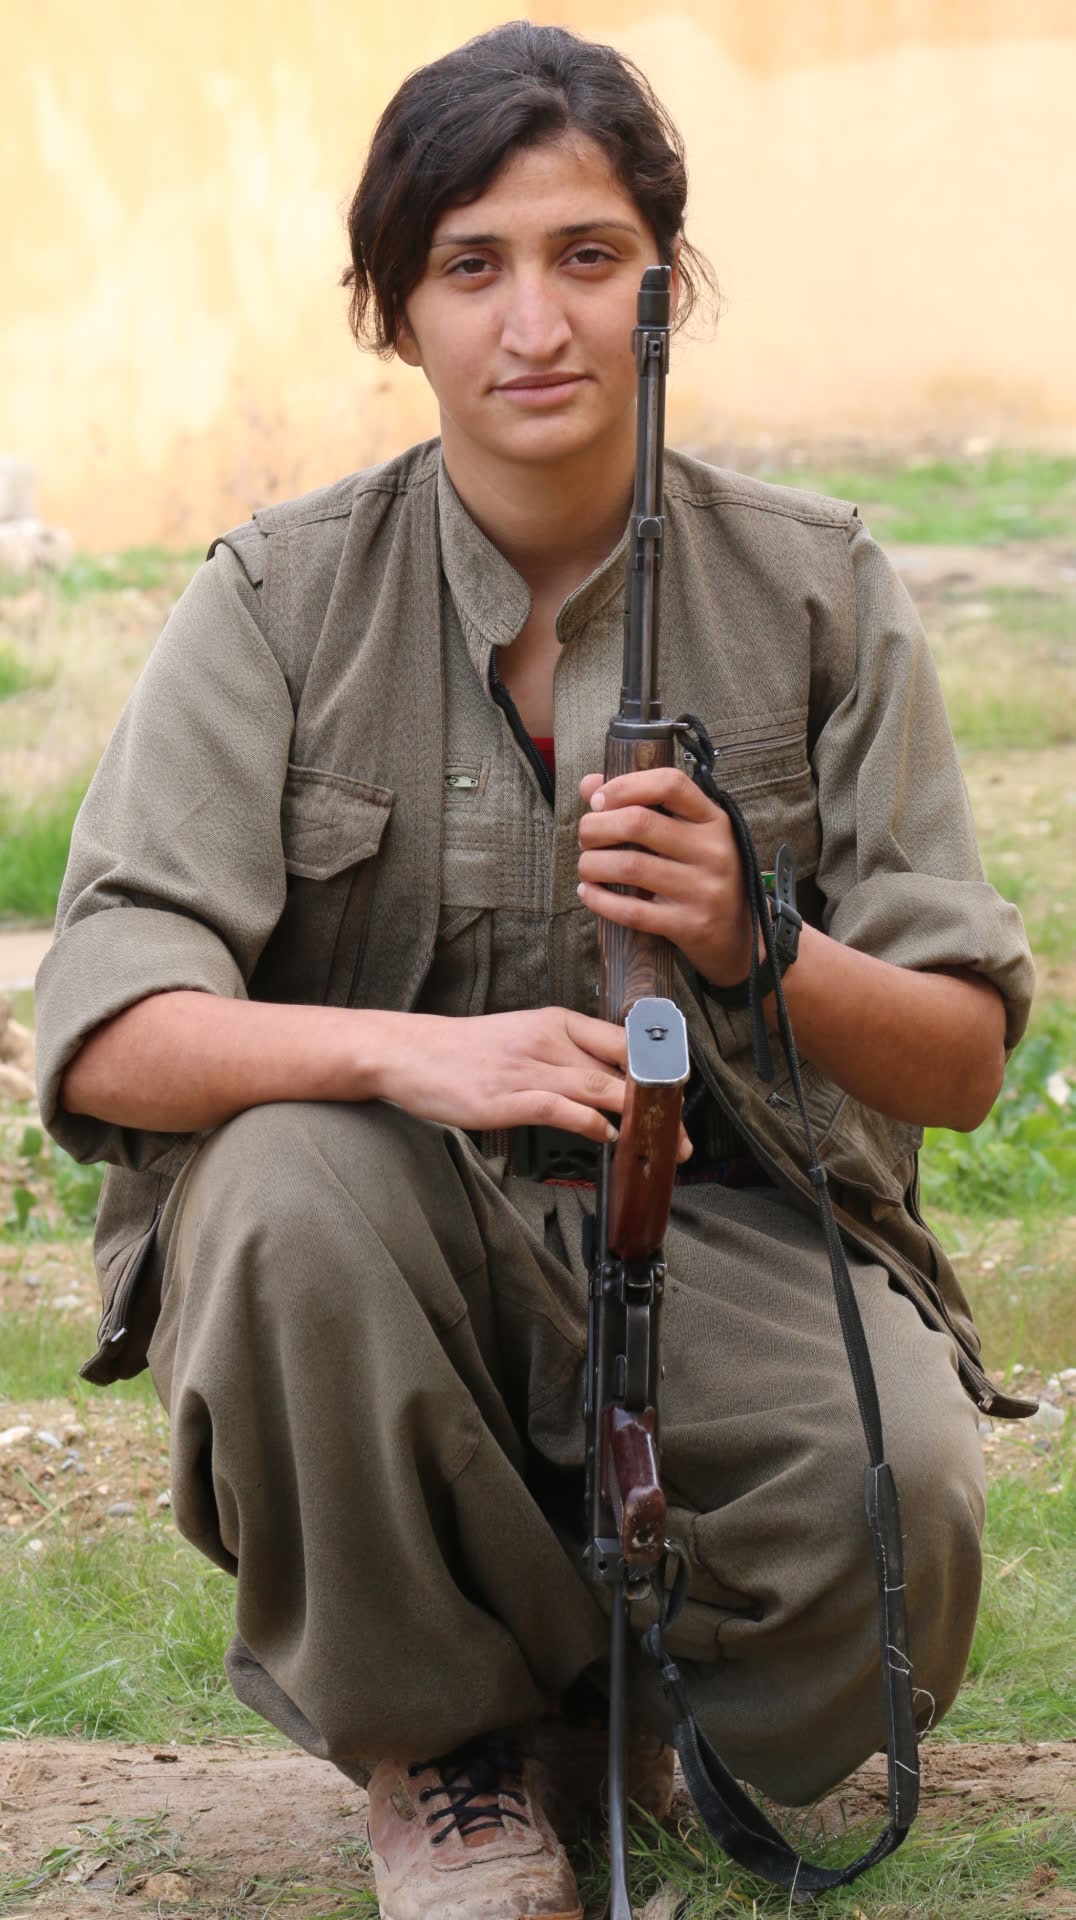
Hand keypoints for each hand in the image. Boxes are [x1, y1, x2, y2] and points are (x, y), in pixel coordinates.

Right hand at [376, 1005, 692, 1153]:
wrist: (410, 1052)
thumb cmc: (467, 1052)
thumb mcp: (525, 1039)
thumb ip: (566, 1056)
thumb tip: (607, 1086)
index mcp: (558, 1022)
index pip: (625, 1041)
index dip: (660, 1070)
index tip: (684, 1097)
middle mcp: (550, 1040)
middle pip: (622, 1069)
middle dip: (660, 1106)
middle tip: (685, 1138)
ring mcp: (529, 1068)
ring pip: (600, 1088)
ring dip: (638, 1119)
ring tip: (662, 1145)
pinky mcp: (508, 1097)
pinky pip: (562, 1108)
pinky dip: (591, 1123)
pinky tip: (608, 1137)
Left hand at [577, 767, 753, 987]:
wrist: (737, 935)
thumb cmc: (704, 875)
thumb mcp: (689, 834)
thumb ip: (643, 804)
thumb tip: (589, 784)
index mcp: (712, 819)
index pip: (670, 784)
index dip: (625, 786)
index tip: (598, 800)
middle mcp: (712, 850)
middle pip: (638, 823)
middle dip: (596, 827)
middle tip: (586, 837)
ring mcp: (702, 889)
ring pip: (629, 866)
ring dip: (591, 864)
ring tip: (586, 866)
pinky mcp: (688, 924)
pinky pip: (632, 911)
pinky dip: (599, 900)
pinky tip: (588, 893)